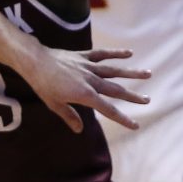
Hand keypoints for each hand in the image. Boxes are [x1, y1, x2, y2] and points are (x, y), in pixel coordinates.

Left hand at [22, 47, 149, 132]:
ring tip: (148, 73)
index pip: (108, 109)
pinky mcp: (83, 56)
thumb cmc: (42, 84)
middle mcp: (91, 80)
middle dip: (133, 96)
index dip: (123, 118)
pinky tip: (129, 52)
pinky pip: (102, 55)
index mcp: (85, 95)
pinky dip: (115, 53)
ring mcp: (88, 66)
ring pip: (114, 70)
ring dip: (131, 73)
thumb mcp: (54, 104)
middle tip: (148, 100)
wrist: (34, 61)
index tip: (136, 125)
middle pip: (116, 90)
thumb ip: (69, 116)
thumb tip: (80, 129)